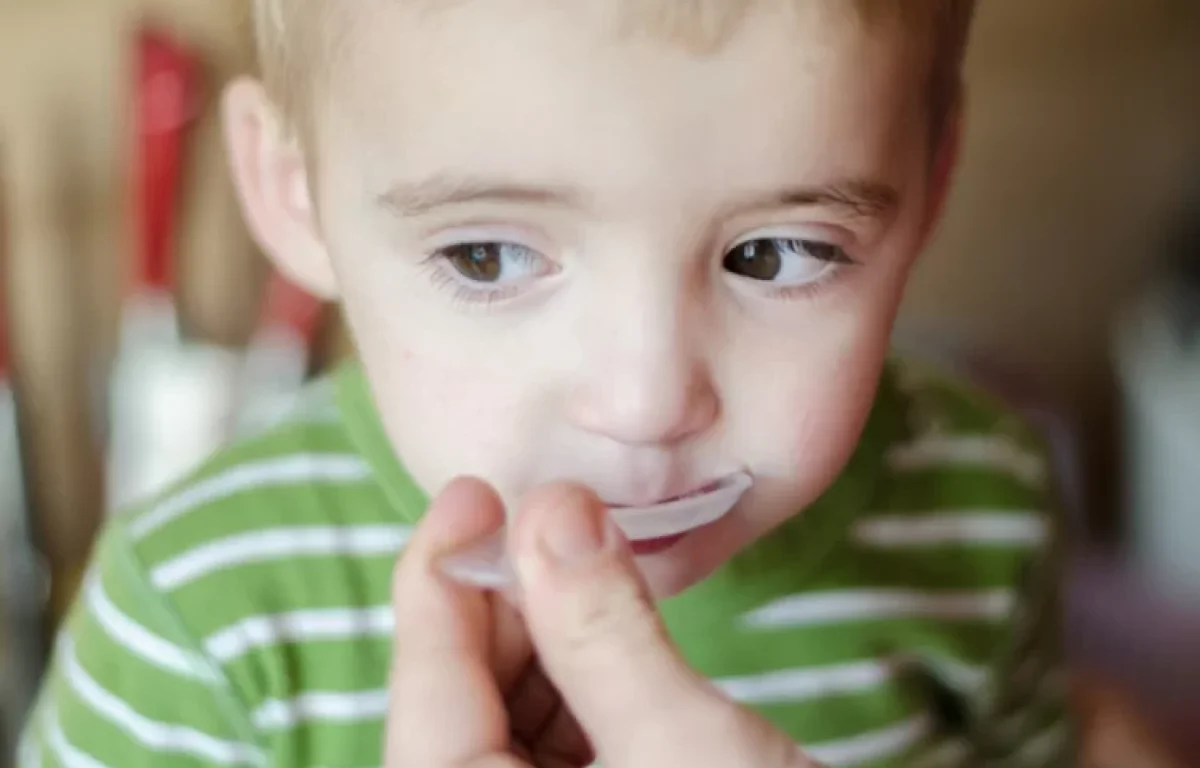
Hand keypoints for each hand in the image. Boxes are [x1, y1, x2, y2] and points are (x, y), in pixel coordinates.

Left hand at [386, 478, 823, 767]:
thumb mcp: (688, 750)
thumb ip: (605, 631)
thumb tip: (550, 508)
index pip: (423, 699)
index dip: (435, 584)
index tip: (469, 494)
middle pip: (458, 711)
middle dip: (505, 607)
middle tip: (553, 519)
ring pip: (505, 728)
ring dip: (545, 643)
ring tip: (590, 566)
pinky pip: (553, 754)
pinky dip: (578, 688)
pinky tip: (608, 636)